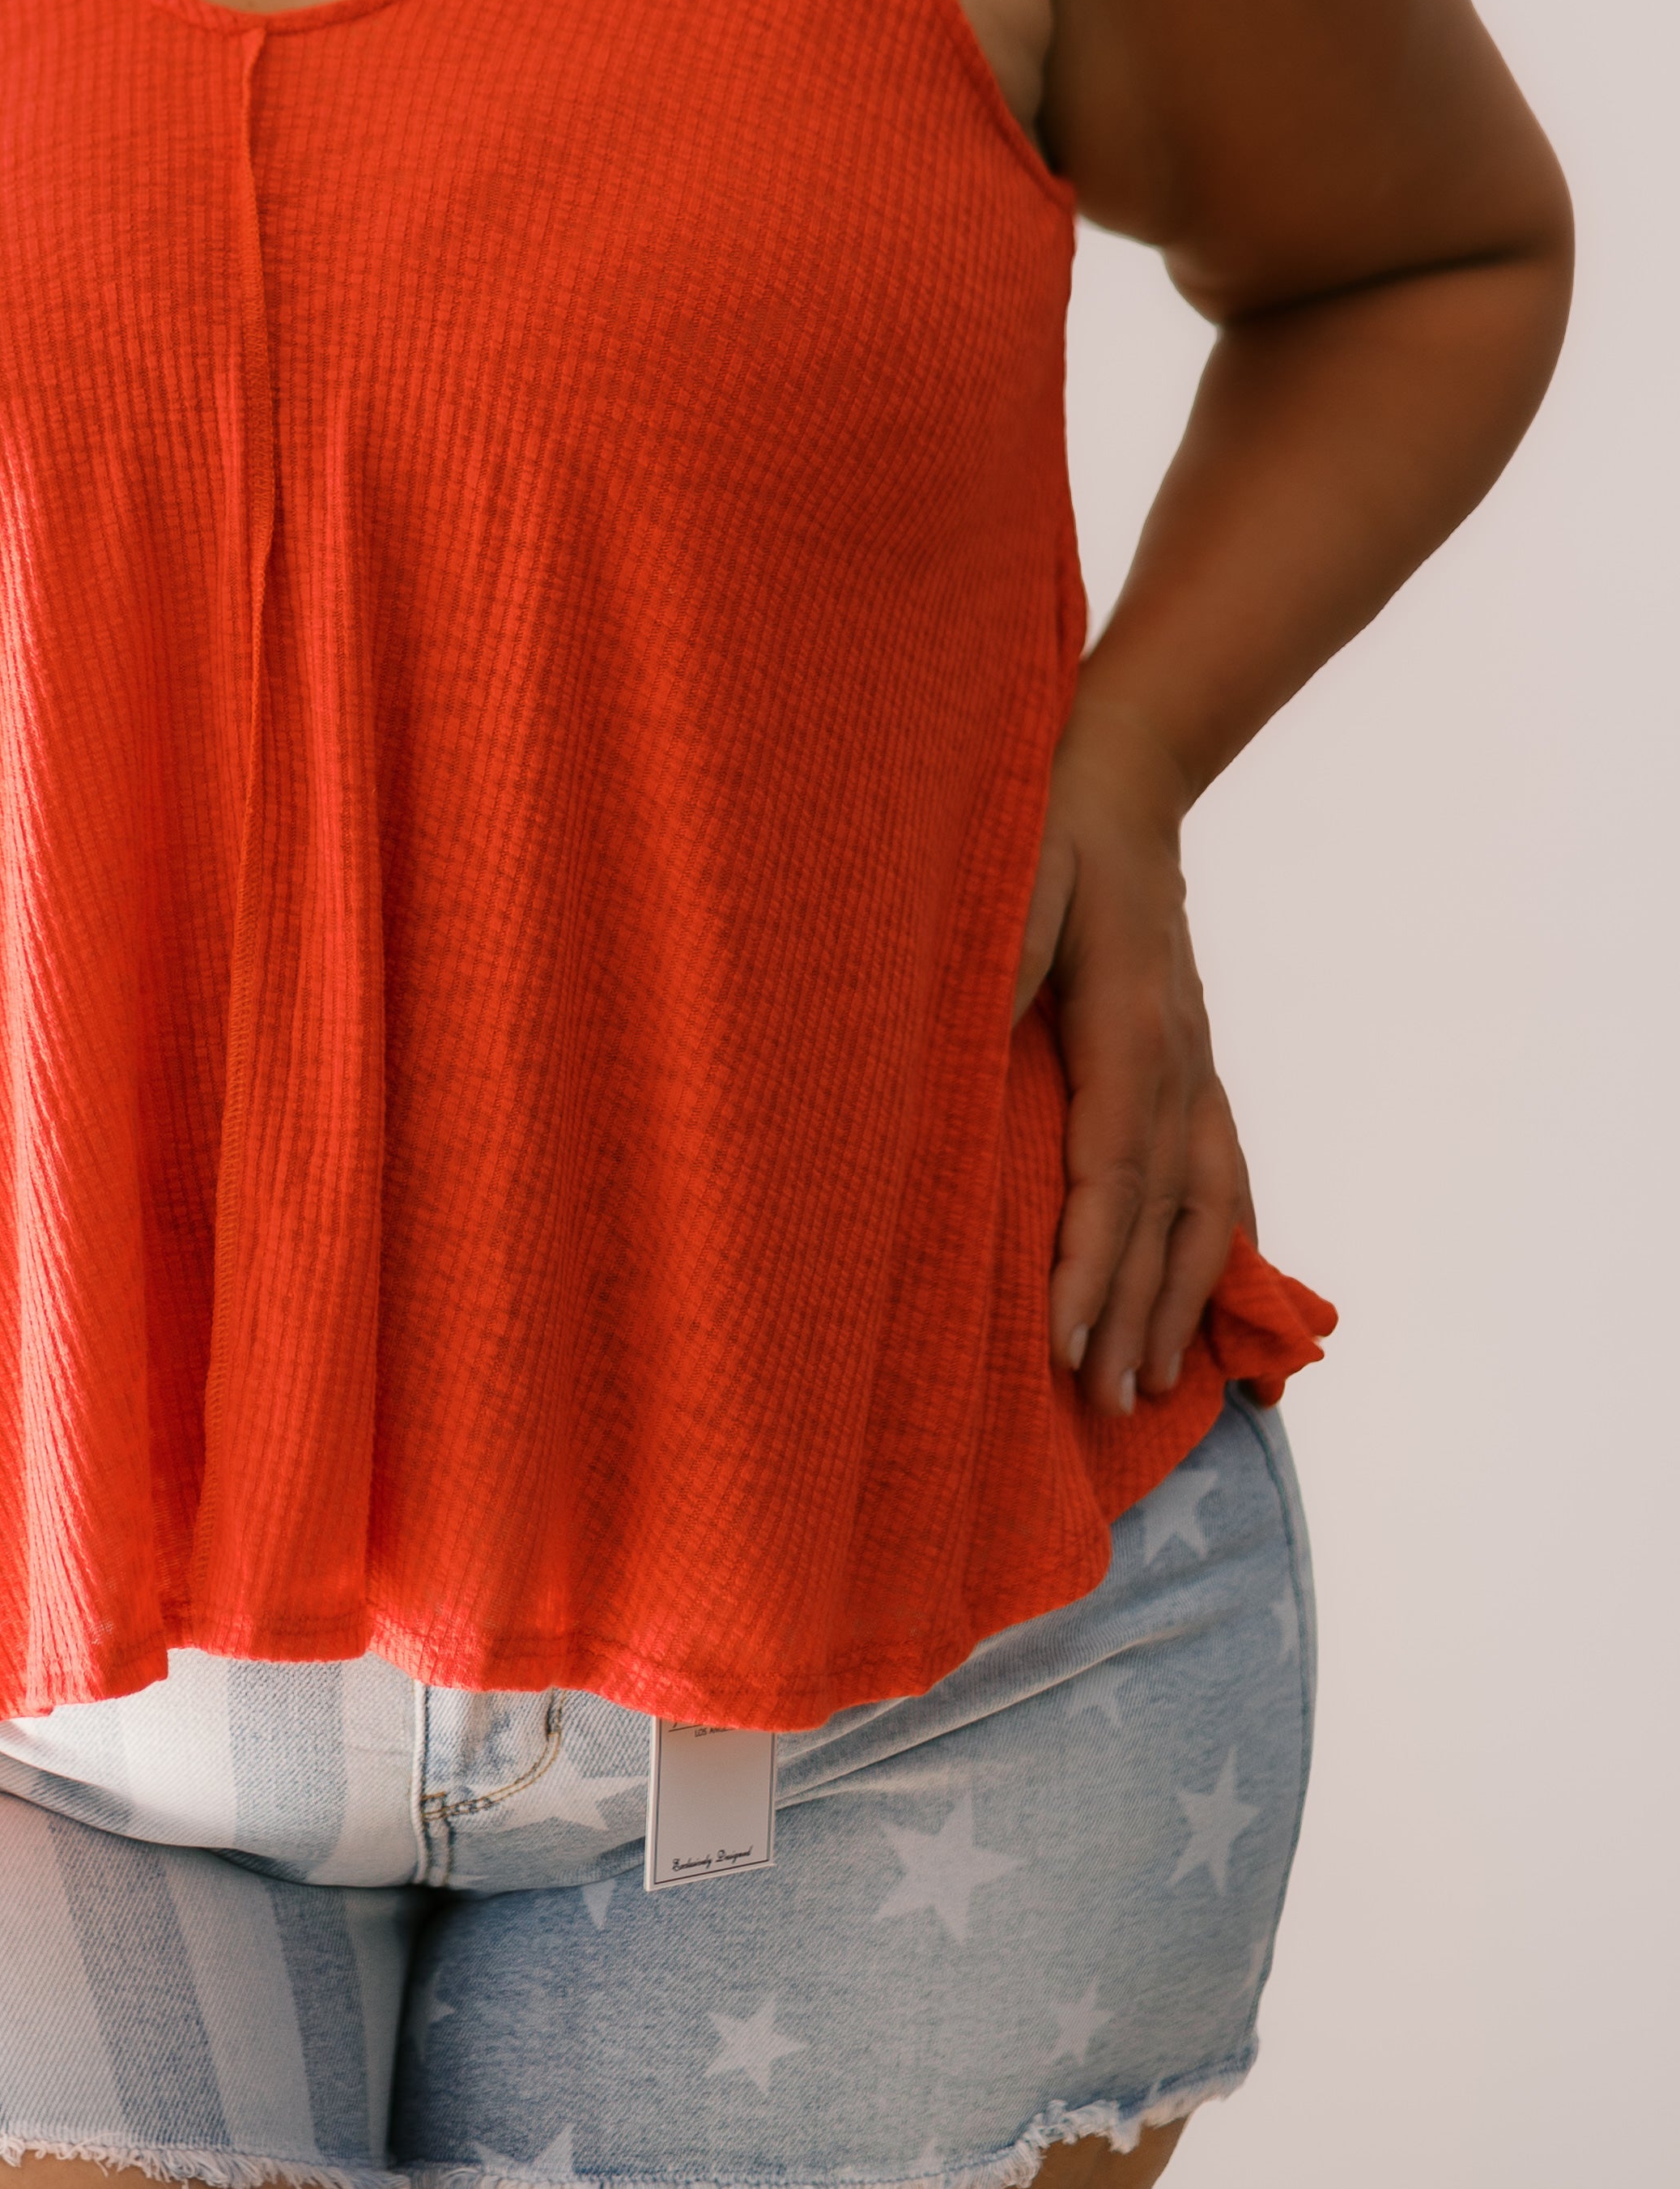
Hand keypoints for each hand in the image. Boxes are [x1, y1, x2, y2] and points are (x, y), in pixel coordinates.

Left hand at [1012, 698, 1254, 1419]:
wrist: (1121, 783)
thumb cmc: (1046, 834)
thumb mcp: (1009, 881)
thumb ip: (993, 966)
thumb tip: (957, 1048)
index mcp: (1126, 1030)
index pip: (1109, 1173)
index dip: (1087, 1264)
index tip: (1059, 1341)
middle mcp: (1176, 1063)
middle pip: (1161, 1212)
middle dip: (1131, 1313)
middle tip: (1098, 1404)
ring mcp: (1197, 1070)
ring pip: (1206, 1206)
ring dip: (1181, 1300)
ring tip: (1153, 1387)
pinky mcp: (1196, 1070)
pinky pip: (1226, 1176)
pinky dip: (1231, 1252)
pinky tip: (1226, 1314)